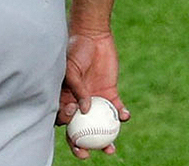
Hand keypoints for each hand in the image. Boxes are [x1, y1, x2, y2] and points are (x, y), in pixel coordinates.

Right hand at [56, 30, 130, 158]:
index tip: (73, 131)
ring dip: (105, 138)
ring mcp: (95, 99)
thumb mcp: (70, 67)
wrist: (93, 35)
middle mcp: (79, 102)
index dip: (67, 130)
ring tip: (110, 149)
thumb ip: (75, 88)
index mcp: (64, 97)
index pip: (63, 120)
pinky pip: (116, 110)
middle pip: (80, 129)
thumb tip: (83, 110)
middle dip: (82, 145)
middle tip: (87, 153)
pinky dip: (122, 115)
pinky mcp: (110, 93)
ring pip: (100, 125)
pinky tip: (125, 116)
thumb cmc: (75, 49)